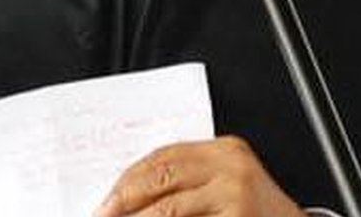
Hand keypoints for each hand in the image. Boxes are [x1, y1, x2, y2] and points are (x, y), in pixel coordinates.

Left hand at [95, 136, 305, 216]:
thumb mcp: (228, 187)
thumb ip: (191, 183)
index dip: (130, 177)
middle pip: (162, 175)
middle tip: (102, 213)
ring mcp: (235, 193)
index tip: (108, 197)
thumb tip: (130, 197)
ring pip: (168, 208)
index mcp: (226, 150)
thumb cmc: (258, 216)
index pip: (165, 156)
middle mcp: (231, 166)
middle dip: (124, 198)